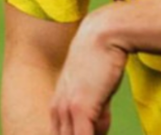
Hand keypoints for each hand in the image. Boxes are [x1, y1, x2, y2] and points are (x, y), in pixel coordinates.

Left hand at [49, 9, 126, 134]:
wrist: (101, 35)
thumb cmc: (102, 62)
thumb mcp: (95, 92)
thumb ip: (96, 114)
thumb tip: (99, 131)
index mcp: (57, 107)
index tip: (91, 131)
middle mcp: (57, 109)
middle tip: (97, 127)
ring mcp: (66, 109)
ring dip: (93, 133)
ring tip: (102, 115)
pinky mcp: (79, 108)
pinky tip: (102, 132)